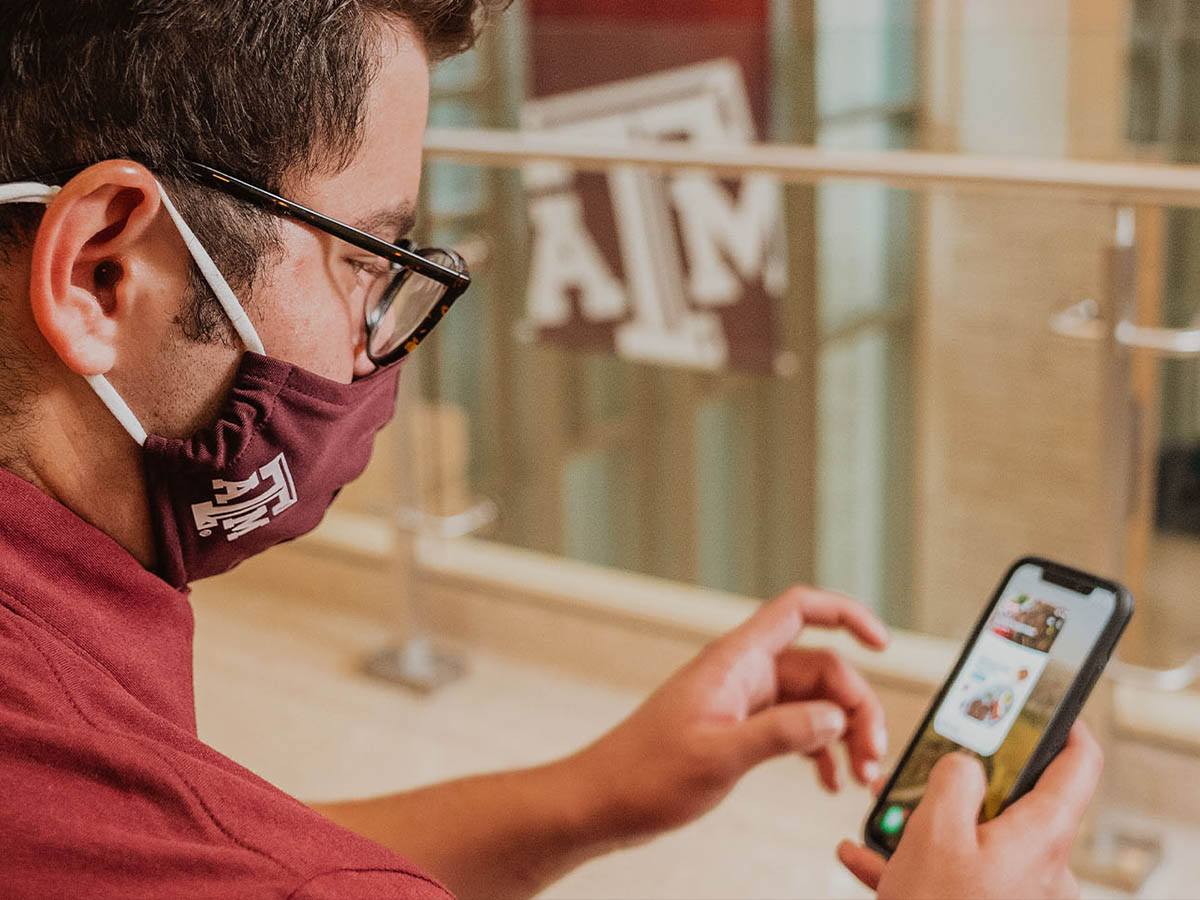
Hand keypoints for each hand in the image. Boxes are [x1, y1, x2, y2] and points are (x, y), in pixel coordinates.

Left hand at [569, 587, 888, 842]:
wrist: (604, 801)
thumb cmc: (644, 774)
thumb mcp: (718, 756)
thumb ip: (780, 733)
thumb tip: (835, 717)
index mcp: (736, 661)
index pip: (799, 610)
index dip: (846, 614)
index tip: (883, 643)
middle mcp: (744, 674)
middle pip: (821, 669)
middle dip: (856, 708)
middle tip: (871, 759)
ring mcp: (743, 701)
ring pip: (813, 702)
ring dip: (843, 734)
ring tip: (858, 776)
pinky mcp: (739, 730)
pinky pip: (796, 728)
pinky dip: (820, 750)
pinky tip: (830, 781)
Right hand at [837, 722, 1102, 899]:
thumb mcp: (935, 829)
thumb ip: (955, 778)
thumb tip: (964, 765)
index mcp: (1040, 838)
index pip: (1078, 767)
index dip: (1065, 729)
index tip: (1048, 708)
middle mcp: (1041, 870)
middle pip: (1013, 803)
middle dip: (962, 783)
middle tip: (931, 768)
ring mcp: (1016, 897)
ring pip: (976, 840)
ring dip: (926, 824)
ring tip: (882, 817)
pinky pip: (956, 877)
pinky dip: (915, 863)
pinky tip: (867, 857)